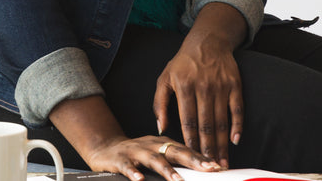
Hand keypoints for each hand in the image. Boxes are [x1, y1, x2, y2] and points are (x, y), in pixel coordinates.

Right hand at [83, 135, 220, 180]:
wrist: (105, 148)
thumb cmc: (136, 155)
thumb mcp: (156, 155)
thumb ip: (174, 162)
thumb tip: (200, 171)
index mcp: (162, 143)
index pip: (185, 149)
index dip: (201, 157)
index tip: (217, 166)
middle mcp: (151, 145)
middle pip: (173, 150)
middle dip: (191, 160)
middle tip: (207, 169)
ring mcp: (135, 151)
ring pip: (153, 159)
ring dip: (166, 170)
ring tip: (178, 180)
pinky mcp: (119, 159)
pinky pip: (127, 166)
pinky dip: (133, 173)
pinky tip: (139, 180)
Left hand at [153, 3, 246, 167]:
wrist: (207, 42)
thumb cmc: (183, 64)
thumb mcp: (164, 79)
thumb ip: (159, 103)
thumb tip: (160, 128)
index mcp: (184, 87)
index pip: (187, 120)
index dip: (190, 141)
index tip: (191, 157)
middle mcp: (203, 87)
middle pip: (206, 125)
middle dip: (207, 148)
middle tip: (210, 167)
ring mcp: (220, 86)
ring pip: (221, 121)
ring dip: (222, 144)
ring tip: (222, 161)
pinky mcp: (234, 85)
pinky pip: (237, 109)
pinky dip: (237, 126)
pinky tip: (235, 140)